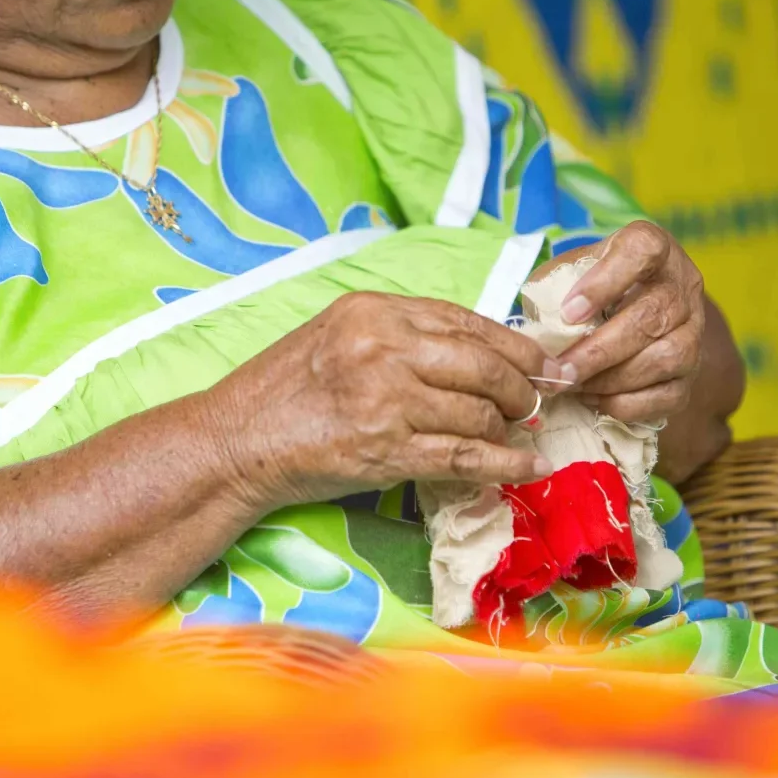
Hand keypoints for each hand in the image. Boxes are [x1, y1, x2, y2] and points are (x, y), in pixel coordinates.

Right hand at [206, 292, 557, 510]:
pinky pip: (464, 456)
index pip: (467, 322)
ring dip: (508, 429)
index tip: (542, 363)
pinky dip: (504, 462)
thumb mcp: (339, 334)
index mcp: (375, 312)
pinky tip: (527, 466)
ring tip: (519, 434)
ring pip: (478, 413)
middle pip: (484, 366)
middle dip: (522, 388)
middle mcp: (384, 348)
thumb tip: (476, 352)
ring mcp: (387, 400)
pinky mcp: (386, 450)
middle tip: (535, 403)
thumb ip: (400, 334)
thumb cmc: (285, 390)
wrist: (236, 441)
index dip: (515, 346)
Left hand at [541, 221, 705, 425]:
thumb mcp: (570, 271)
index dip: (605, 282)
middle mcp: (682, 285)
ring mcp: (694, 331)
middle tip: (561, 370)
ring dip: (613, 378)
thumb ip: (554, 286)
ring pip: (667, 358)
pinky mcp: (692, 373)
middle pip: (651, 316)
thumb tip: (538, 327)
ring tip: (574, 385)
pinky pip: (669, 394)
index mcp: (653, 246)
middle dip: (599, 350)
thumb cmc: (592, 287)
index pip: (641, 250)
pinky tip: (594, 400)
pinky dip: (627, 403)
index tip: (569, 313)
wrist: (631, 314)